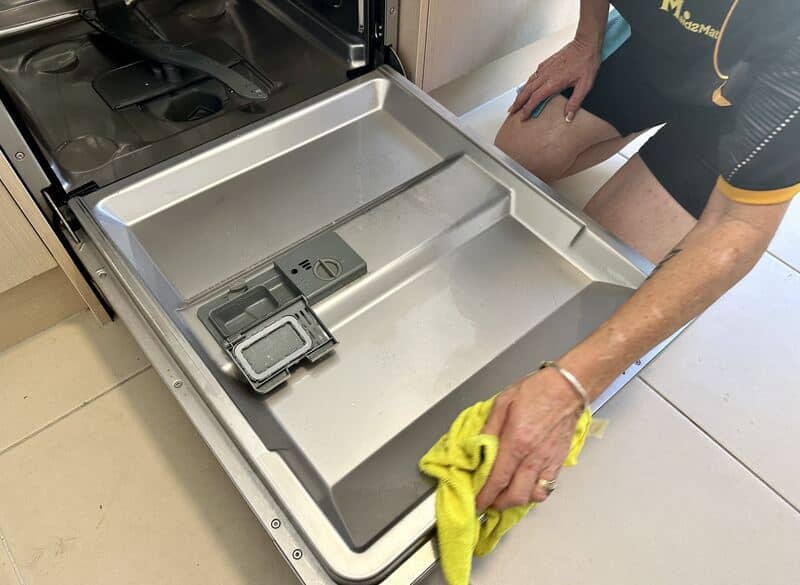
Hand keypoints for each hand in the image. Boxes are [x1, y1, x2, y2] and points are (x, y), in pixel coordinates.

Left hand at [476, 367, 581, 510]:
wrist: (567, 388)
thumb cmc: (536, 391)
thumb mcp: (503, 403)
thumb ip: (489, 428)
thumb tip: (477, 448)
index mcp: (517, 441)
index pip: (498, 479)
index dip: (485, 496)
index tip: (476, 503)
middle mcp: (534, 456)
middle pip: (516, 495)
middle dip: (499, 504)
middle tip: (488, 501)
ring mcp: (549, 461)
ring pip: (533, 496)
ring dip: (517, 500)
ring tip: (505, 495)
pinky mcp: (559, 462)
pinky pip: (547, 488)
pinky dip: (534, 493)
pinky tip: (524, 485)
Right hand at [508, 37, 601, 121]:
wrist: (586, 44)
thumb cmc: (586, 63)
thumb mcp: (585, 86)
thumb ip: (575, 102)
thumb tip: (568, 117)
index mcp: (553, 83)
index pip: (535, 99)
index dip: (527, 110)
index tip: (523, 117)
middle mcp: (545, 75)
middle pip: (526, 92)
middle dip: (518, 103)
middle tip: (511, 111)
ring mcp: (544, 68)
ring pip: (528, 83)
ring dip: (520, 94)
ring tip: (516, 102)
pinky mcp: (546, 63)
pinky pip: (533, 76)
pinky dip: (527, 84)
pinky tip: (527, 87)